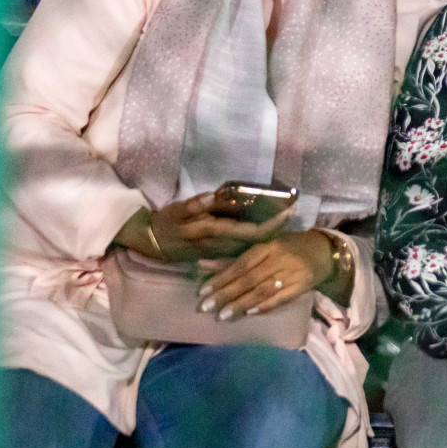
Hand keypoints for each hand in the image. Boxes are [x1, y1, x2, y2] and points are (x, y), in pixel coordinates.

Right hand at [128, 192, 291, 261]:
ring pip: (254, 243)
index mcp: (217, 232)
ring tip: (283, 212)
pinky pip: (245, 245)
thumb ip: (199, 203)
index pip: (254, 231)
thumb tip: (217, 194)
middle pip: (259, 238)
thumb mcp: (180, 210)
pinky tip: (266, 224)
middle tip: (292, 207)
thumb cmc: (168, 222)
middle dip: (277, 224)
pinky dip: (258, 235)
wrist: (154, 244)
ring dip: (269, 229)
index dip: (274, 223)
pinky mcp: (220, 253)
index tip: (289, 209)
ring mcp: (224, 251)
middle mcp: (225, 245)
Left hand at [197, 229, 335, 320]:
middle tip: (206, 307)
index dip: (221, 277)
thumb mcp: (263, 247)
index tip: (203, 291)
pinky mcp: (302, 286)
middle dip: (226, 294)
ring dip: (241, 304)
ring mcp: (291, 273)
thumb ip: (234, 258)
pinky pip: (280, 299)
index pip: (241, 264)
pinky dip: (264, 307)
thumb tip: (202, 265)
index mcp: (267, 245)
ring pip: (262, 291)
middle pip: (249, 279)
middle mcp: (279, 259)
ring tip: (223, 316)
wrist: (323, 251)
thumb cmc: (287, 247)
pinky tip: (249, 314)